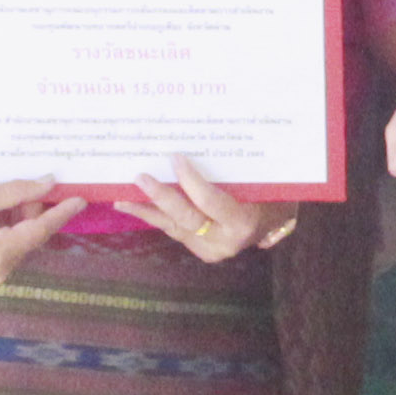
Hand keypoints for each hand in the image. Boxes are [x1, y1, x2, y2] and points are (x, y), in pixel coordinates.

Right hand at [0, 177, 86, 286]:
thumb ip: (19, 192)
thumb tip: (49, 184)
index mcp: (0, 253)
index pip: (41, 230)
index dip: (61, 213)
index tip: (80, 200)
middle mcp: (0, 272)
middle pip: (30, 238)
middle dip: (34, 213)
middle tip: (33, 188)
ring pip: (19, 246)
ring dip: (20, 224)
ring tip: (9, 201)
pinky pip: (6, 254)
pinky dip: (8, 235)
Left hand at [125, 156, 281, 265]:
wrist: (274, 224)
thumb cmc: (273, 196)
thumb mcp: (266, 184)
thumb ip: (240, 175)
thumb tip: (206, 146)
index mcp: (242, 224)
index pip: (211, 202)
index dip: (191, 181)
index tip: (175, 158)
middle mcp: (223, 241)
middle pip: (185, 217)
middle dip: (161, 197)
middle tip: (141, 176)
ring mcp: (207, 248)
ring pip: (172, 226)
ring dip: (145, 210)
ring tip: (121, 197)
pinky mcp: (196, 247)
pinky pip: (172, 228)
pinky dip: (152, 215)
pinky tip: (130, 204)